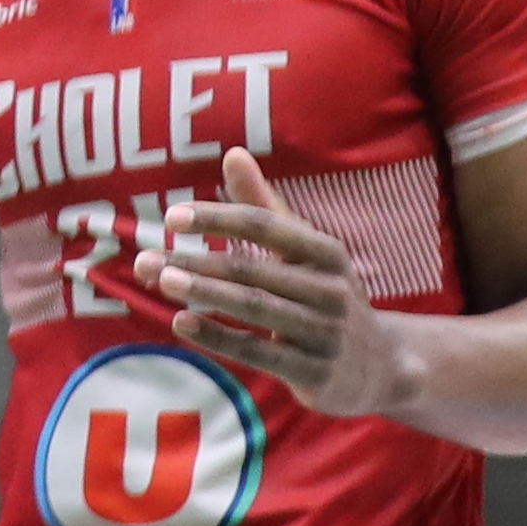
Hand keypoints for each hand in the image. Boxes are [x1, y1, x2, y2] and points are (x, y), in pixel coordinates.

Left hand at [149, 150, 412, 413]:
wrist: (382, 367)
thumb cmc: (326, 296)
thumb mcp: (305, 252)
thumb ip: (264, 205)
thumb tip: (232, 152)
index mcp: (326, 253)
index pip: (265, 226)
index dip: (218, 219)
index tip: (171, 218)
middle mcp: (330, 290)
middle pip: (251, 270)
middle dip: (194, 263)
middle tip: (144, 259)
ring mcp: (325, 333)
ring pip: (254, 307)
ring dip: (203, 293)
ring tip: (159, 280)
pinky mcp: (315, 372)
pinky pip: (259, 351)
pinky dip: (217, 337)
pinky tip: (180, 322)